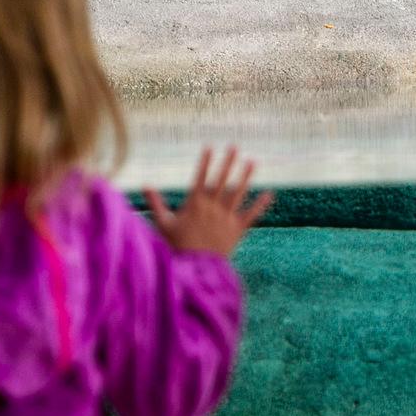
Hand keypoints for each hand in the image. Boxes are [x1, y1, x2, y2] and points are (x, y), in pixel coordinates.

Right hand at [144, 146, 272, 257]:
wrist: (194, 270)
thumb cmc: (176, 247)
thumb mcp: (162, 224)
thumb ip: (155, 203)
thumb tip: (145, 185)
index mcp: (195, 204)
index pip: (201, 176)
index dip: (205, 161)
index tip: (210, 146)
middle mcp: (212, 207)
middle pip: (222, 179)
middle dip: (228, 162)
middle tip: (234, 146)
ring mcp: (226, 218)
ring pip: (238, 193)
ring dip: (245, 176)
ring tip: (252, 161)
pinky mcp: (237, 230)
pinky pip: (251, 215)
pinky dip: (261, 205)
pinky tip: (270, 194)